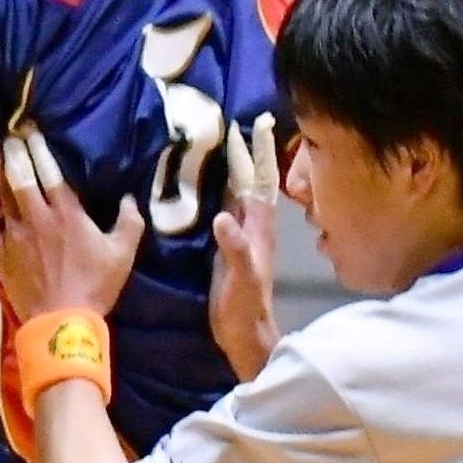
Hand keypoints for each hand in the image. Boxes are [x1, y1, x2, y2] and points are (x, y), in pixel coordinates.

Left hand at [0, 130, 143, 318]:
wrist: (61, 322)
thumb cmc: (95, 286)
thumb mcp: (123, 253)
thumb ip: (129, 222)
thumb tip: (129, 199)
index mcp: (66, 213)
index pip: (49, 170)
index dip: (38, 147)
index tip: (30, 129)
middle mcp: (35, 217)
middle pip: (18, 177)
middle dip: (12, 153)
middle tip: (7, 136)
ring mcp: (14, 236)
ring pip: (1, 197)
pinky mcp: (0, 256)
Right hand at [208, 116, 281, 380]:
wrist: (246, 339)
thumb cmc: (246, 311)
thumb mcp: (241, 280)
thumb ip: (235, 248)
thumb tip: (223, 215)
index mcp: (258, 230)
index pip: (261, 182)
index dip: (259, 155)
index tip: (255, 124)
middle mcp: (253, 228)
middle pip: (251, 182)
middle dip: (244, 154)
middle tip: (229, 124)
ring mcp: (241, 237)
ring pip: (237, 195)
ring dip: (229, 171)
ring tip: (213, 145)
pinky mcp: (227, 248)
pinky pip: (224, 211)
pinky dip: (216, 194)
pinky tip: (201, 188)